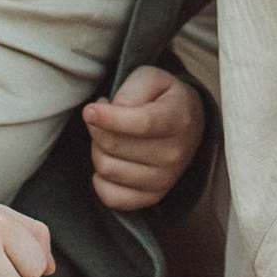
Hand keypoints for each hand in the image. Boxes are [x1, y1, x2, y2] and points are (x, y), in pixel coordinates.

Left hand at [85, 66, 204, 211]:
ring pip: (107, 169)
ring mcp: (165, 180)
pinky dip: (100, 180)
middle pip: (114, 145)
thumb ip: (131, 89)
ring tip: (108, 134)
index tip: (89, 111)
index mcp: (179, 119)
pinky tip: (109, 160)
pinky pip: (111, 197)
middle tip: (102, 115)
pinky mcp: (152, 198)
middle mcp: (175, 154)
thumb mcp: (152, 78)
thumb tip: (110, 112)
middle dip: (97, 127)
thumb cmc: (163, 98)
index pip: (141, 124)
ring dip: (97, 149)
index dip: (110, 118)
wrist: (188, 126)